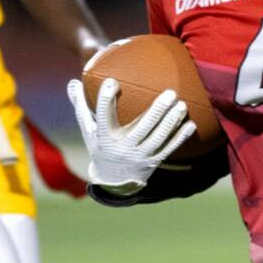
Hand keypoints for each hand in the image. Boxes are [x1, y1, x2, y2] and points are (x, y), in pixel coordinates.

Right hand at [67, 77, 194, 195]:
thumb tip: (71, 83)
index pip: (103, 116)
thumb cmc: (100, 146)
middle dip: (157, 111)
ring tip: (182, 105)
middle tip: (170, 92)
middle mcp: (123, 147)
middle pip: (142, 128)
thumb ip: (81, 106)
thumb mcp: (88, 130)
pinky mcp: (153, 162)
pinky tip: (190, 124)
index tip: (113, 82)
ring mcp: (140, 156)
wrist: (113, 181)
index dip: (106, 99)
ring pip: (159, 138)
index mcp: (104, 137)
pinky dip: (180, 137)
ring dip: (172, 122)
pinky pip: (169, 148)